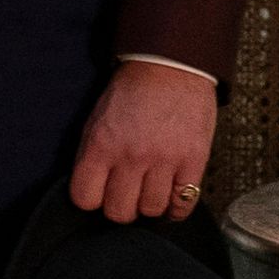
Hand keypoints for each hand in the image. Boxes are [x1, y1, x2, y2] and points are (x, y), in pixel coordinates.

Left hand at [69, 59, 216, 222]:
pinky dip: (176, 208)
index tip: (98, 195)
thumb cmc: (131, 92)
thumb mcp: (97, 120)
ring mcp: (164, 160)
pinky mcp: (193, 161)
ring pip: (151, 211)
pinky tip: (171, 198)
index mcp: (101, 145)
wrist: (170, 66)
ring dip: (149, 206)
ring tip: (149, 192)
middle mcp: (131, 156)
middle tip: (126, 196)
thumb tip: (90, 190)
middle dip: (120, 208)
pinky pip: (183, 204)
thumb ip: (92, 156)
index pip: (84, 198)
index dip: (90, 200)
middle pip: (119, 212)